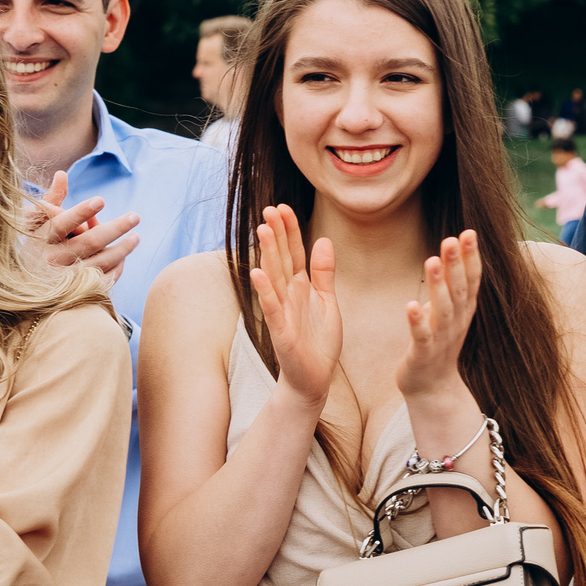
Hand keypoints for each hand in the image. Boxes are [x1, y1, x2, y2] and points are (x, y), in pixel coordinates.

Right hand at [26, 170, 139, 282]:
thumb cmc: (37, 245)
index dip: (81, 212)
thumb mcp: (37, 224)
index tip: (101, 199)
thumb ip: (52, 199)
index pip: (62, 224)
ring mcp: (65, 278)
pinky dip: (116, 268)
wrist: (27, 288)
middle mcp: (51, 259)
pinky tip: (124, 256)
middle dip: (116, 228)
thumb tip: (62, 173)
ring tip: (136, 237)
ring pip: (101, 262)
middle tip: (135, 216)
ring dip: (123, 249)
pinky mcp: (77, 292)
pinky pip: (104, 280)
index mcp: (41, 239)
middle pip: (89, 242)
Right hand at [248, 205, 341, 403]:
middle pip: (282, 259)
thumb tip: (323, 240)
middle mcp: (288, 295)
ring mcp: (282, 312)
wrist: (315, 378)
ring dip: (268, 254)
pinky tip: (258, 274)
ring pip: (274, 278)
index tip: (283, 207)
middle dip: (277, 234)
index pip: (294, 252)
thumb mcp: (327, 301)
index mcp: (300, 286)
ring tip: (263, 229)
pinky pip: (271, 308)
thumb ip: (324, 272)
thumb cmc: (319, 340)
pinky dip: (265, 291)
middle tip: (270, 208)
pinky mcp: (280, 331)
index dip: (290, 231)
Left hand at [395, 231, 482, 403]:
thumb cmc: (437, 343)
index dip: (471, 257)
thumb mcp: (447, 311)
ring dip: (438, 286)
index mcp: (463, 310)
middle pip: (459, 290)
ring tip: (432, 260)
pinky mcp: (424, 354)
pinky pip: (421, 336)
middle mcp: (457, 322)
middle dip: (457, 264)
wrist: (432, 387)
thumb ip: (448, 286)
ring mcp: (442, 339)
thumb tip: (446, 255)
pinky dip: (418, 321)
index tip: (469, 232)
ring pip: (442, 310)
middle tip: (453, 239)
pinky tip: (411, 305)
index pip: (472, 280)